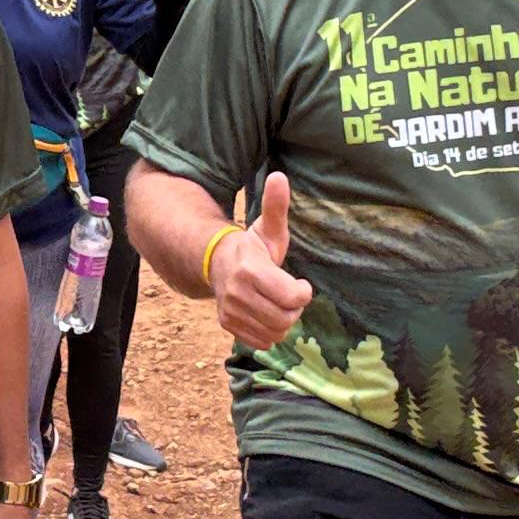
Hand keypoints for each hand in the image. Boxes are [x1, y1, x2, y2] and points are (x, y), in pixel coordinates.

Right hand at [208, 173, 314, 350]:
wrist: (216, 263)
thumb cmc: (251, 247)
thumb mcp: (267, 228)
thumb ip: (275, 206)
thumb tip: (280, 176)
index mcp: (250, 270)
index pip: (292, 298)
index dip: (302, 293)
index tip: (300, 285)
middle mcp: (237, 294)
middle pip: (285, 318)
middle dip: (293, 308)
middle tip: (288, 295)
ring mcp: (231, 312)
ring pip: (275, 332)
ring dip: (282, 321)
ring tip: (277, 304)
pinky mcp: (228, 326)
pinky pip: (262, 342)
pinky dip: (269, 332)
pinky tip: (266, 315)